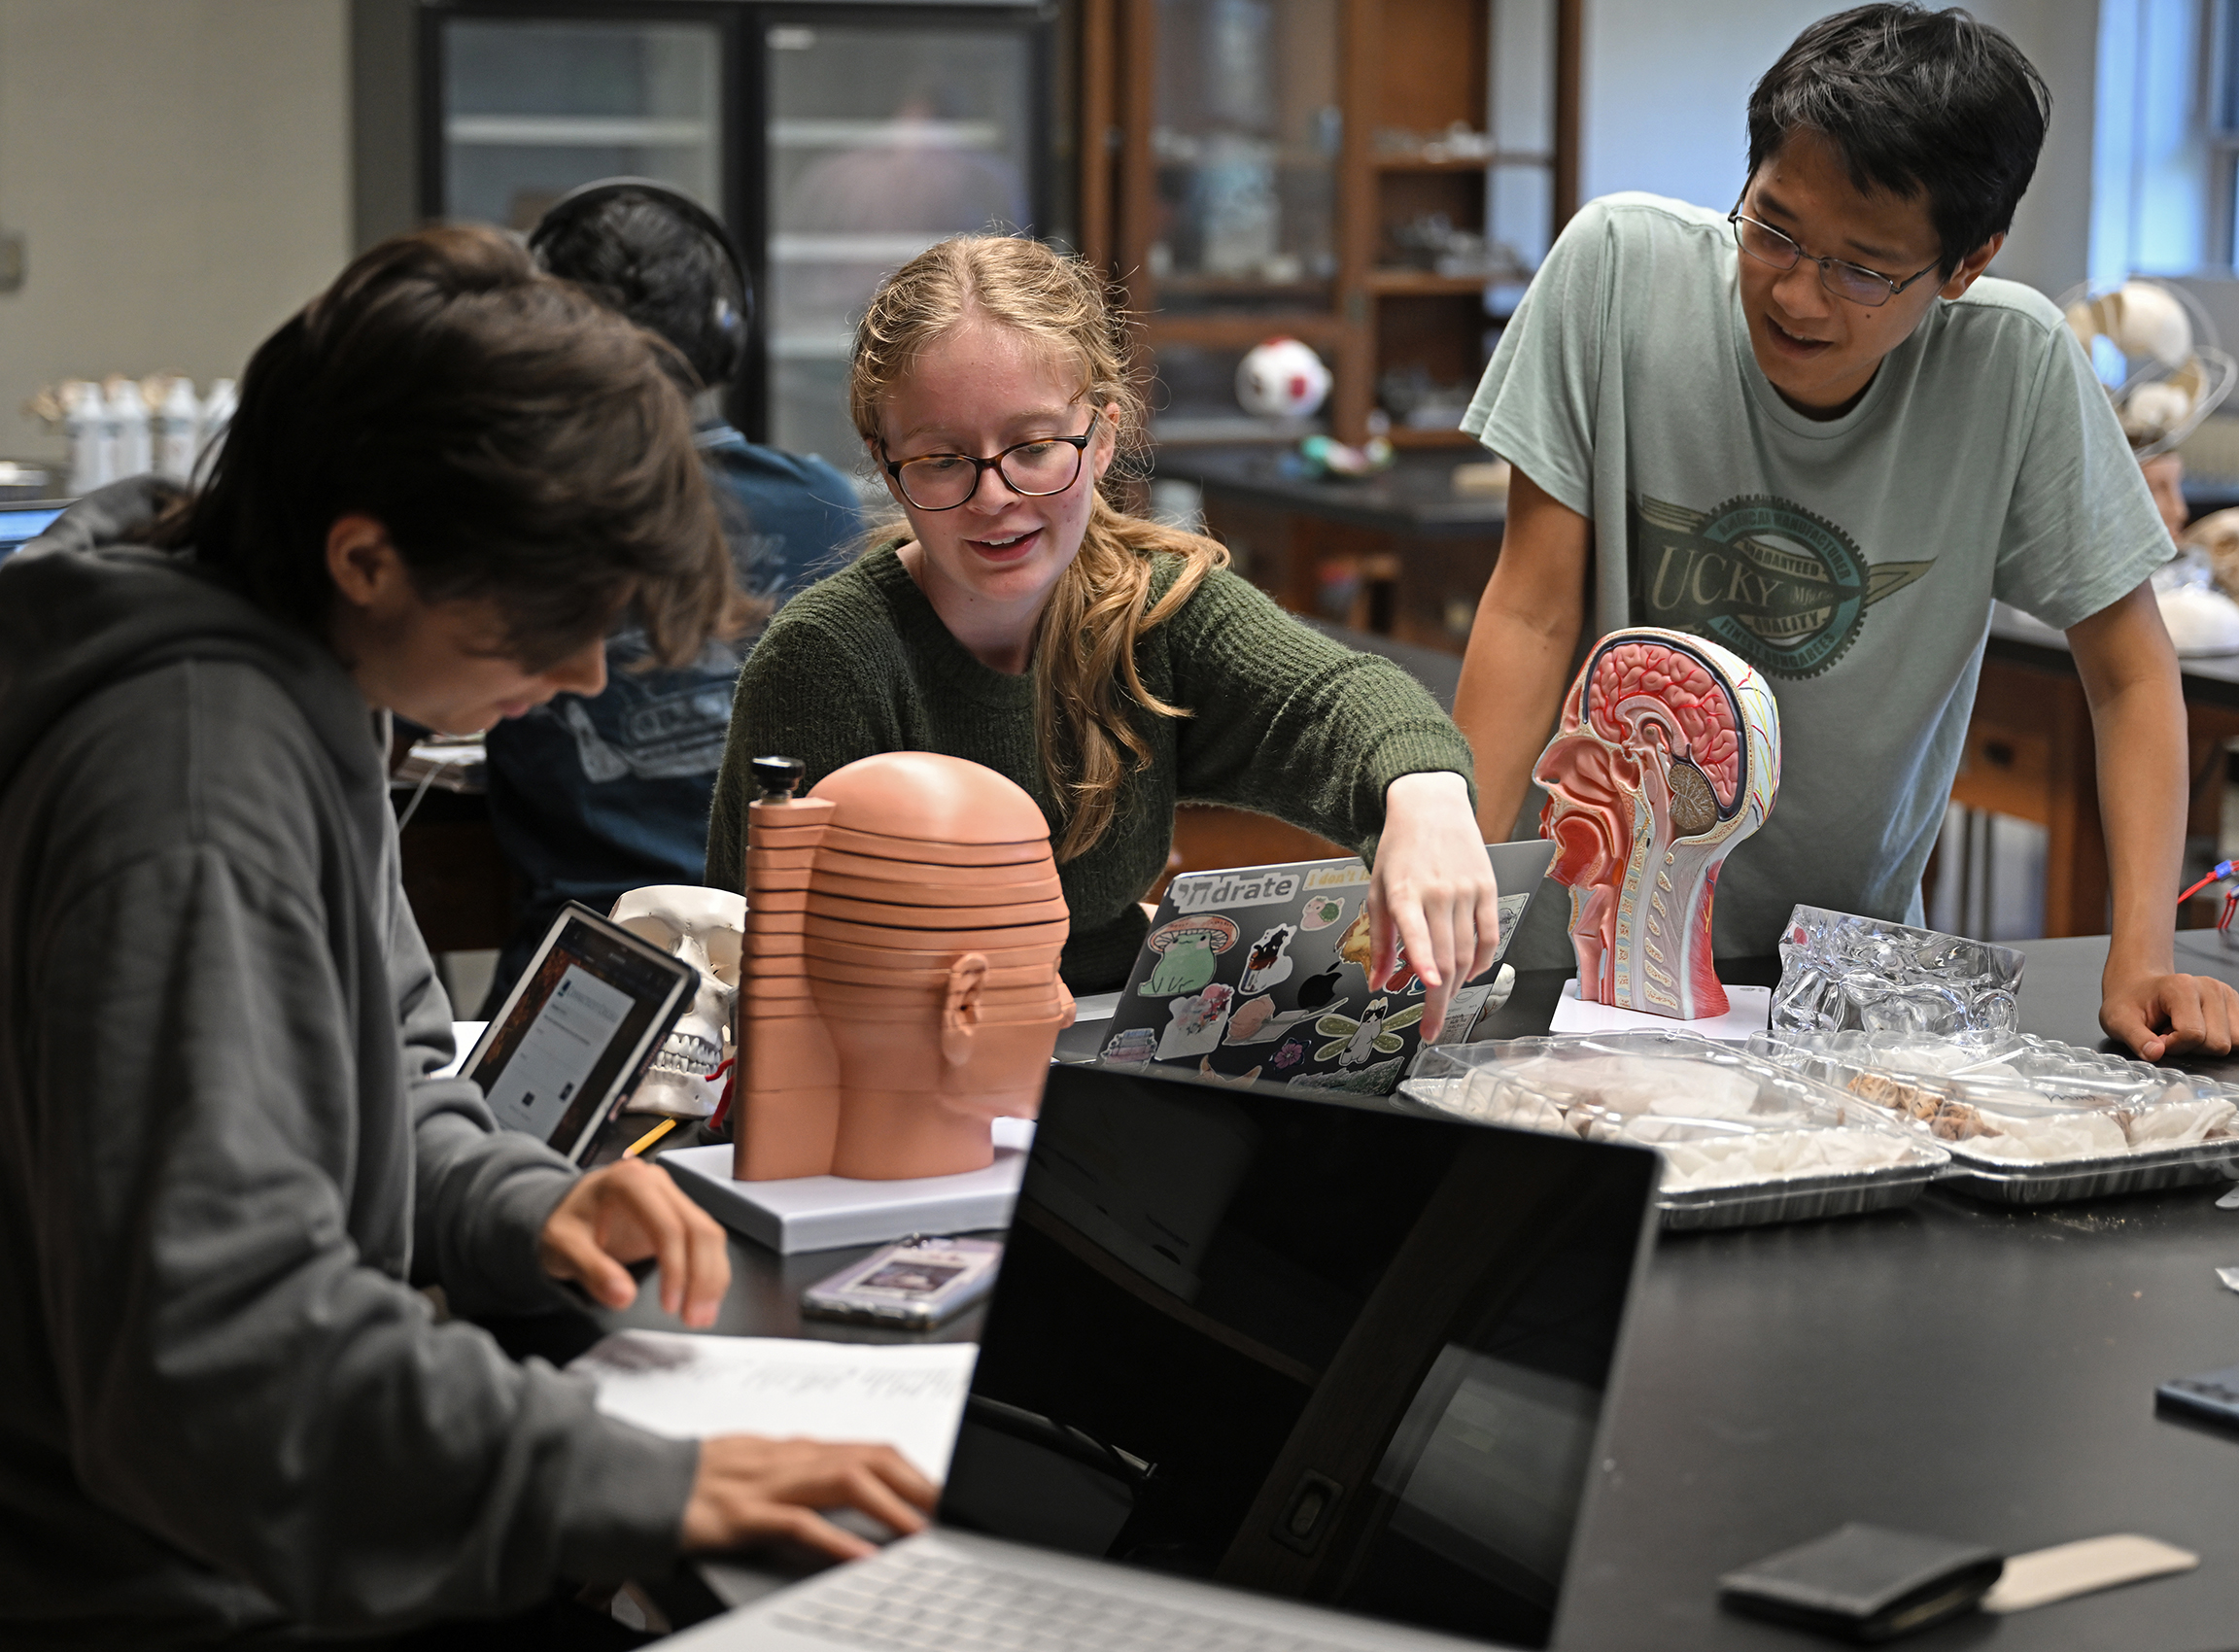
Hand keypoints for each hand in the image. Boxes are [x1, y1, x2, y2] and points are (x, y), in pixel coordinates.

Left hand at [538, 1157, 729, 1327]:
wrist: (567, 1210)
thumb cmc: (565, 1224)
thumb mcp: (563, 1247)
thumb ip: (591, 1271)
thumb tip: (623, 1297)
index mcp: (629, 1182)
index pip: (669, 1227)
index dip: (676, 1269)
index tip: (669, 1306)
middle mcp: (657, 1183)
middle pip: (698, 1229)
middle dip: (702, 1278)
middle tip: (694, 1318)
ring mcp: (671, 1196)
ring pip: (709, 1235)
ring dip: (712, 1278)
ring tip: (702, 1315)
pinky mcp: (679, 1213)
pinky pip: (705, 1240)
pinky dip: (710, 1271)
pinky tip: (704, 1298)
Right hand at [680, 1435, 937, 1559]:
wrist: (638, 1485)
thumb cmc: (700, 1482)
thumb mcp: (761, 1472)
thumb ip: (803, 1479)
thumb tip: (852, 1489)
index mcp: (797, 1450)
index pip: (870, 1451)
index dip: (913, 1471)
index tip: (945, 1495)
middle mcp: (790, 1459)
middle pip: (869, 1460)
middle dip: (916, 1486)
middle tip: (949, 1514)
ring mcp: (767, 1483)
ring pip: (844, 1482)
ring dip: (890, 1508)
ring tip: (922, 1534)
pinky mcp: (743, 1513)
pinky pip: (799, 1524)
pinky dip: (836, 1541)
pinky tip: (862, 1559)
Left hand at [1367, 770, 1501, 1035]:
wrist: (1431, 805)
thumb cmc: (1399, 849)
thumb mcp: (1376, 889)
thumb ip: (1378, 940)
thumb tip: (1377, 981)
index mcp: (1404, 892)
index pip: (1416, 932)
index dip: (1423, 961)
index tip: (1427, 985)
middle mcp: (1438, 892)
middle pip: (1445, 957)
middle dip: (1438, 999)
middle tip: (1431, 1027)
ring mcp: (1467, 891)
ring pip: (1467, 952)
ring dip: (1457, 985)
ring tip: (1443, 1003)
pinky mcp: (1488, 889)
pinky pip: (1490, 936)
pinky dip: (1481, 961)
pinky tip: (1469, 973)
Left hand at [2101, 967, 2238, 1060]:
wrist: (2138, 987)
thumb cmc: (2130, 1004)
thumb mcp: (2118, 1021)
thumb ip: (2136, 1038)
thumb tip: (2156, 1053)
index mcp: (2182, 987)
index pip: (2193, 1034)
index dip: (2174, 1046)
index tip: (2158, 1038)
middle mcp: (2210, 987)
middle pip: (2218, 1042)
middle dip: (2192, 1048)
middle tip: (2171, 1034)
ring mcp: (2225, 995)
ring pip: (2233, 1042)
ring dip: (2206, 1045)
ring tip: (2183, 1031)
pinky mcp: (2235, 1004)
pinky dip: (2219, 1040)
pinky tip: (2199, 1030)